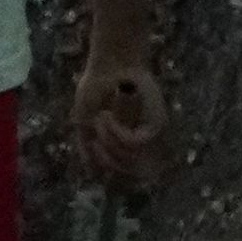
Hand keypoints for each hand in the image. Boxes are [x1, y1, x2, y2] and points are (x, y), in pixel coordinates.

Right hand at [73, 48, 168, 189]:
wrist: (108, 66)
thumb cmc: (96, 89)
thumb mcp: (85, 122)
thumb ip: (88, 148)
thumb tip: (93, 174)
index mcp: (126, 141)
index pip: (121, 168)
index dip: (104, 163)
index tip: (91, 145)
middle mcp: (142, 140)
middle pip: (125, 169)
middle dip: (105, 156)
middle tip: (95, 137)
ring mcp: (150, 133)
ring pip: (130, 159)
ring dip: (108, 140)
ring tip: (101, 117)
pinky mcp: (156, 125)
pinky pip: (134, 143)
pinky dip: (116, 132)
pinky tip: (107, 116)